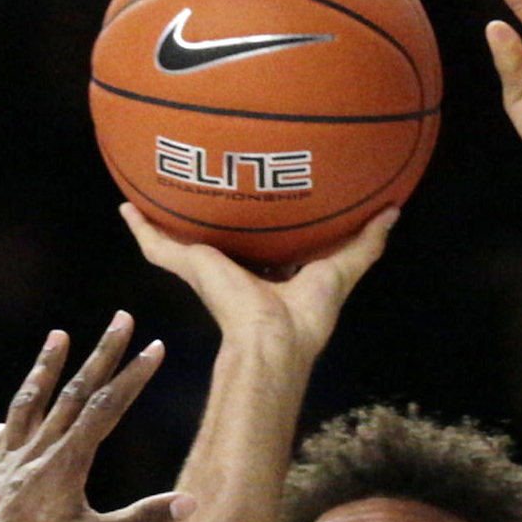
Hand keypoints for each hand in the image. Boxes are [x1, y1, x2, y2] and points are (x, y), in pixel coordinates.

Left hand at [0, 315, 191, 521]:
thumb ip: (142, 519)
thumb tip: (191, 502)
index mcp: (69, 459)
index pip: (107, 407)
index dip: (134, 375)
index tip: (155, 345)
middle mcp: (37, 449)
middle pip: (73, 392)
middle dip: (102, 353)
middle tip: (121, 318)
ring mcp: (5, 458)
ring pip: (27, 404)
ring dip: (45, 368)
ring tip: (58, 335)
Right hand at [119, 203, 396, 355]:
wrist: (273, 339)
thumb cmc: (307, 316)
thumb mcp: (343, 267)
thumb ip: (366, 241)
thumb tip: (395, 210)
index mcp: (265, 272)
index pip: (260, 243)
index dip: (262, 222)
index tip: (262, 196)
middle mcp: (233, 268)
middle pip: (217, 236)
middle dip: (210, 216)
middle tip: (205, 181)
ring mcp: (207, 268)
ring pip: (181, 239)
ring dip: (166, 218)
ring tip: (153, 190)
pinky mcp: (189, 266)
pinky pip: (157, 244)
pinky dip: (141, 228)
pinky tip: (126, 207)